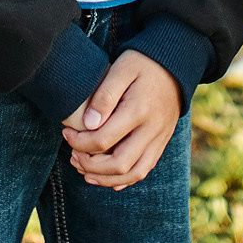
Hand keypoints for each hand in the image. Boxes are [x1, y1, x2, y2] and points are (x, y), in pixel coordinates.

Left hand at [63, 49, 180, 189]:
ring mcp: (159, 139)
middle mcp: (152, 130)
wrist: (176, 66)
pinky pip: (144, 170)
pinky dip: (124, 179)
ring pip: (133, 173)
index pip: (104, 140)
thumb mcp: (122, 69)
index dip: (80, 142)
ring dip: (105, 178)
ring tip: (85, 171)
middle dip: (90, 165)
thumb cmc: (143, 63)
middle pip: (119, 164)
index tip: (67, 133)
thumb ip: (104, 96)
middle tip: (73, 155)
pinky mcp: (161, 143)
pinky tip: (107, 177)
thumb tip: (88, 124)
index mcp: (139, 110)